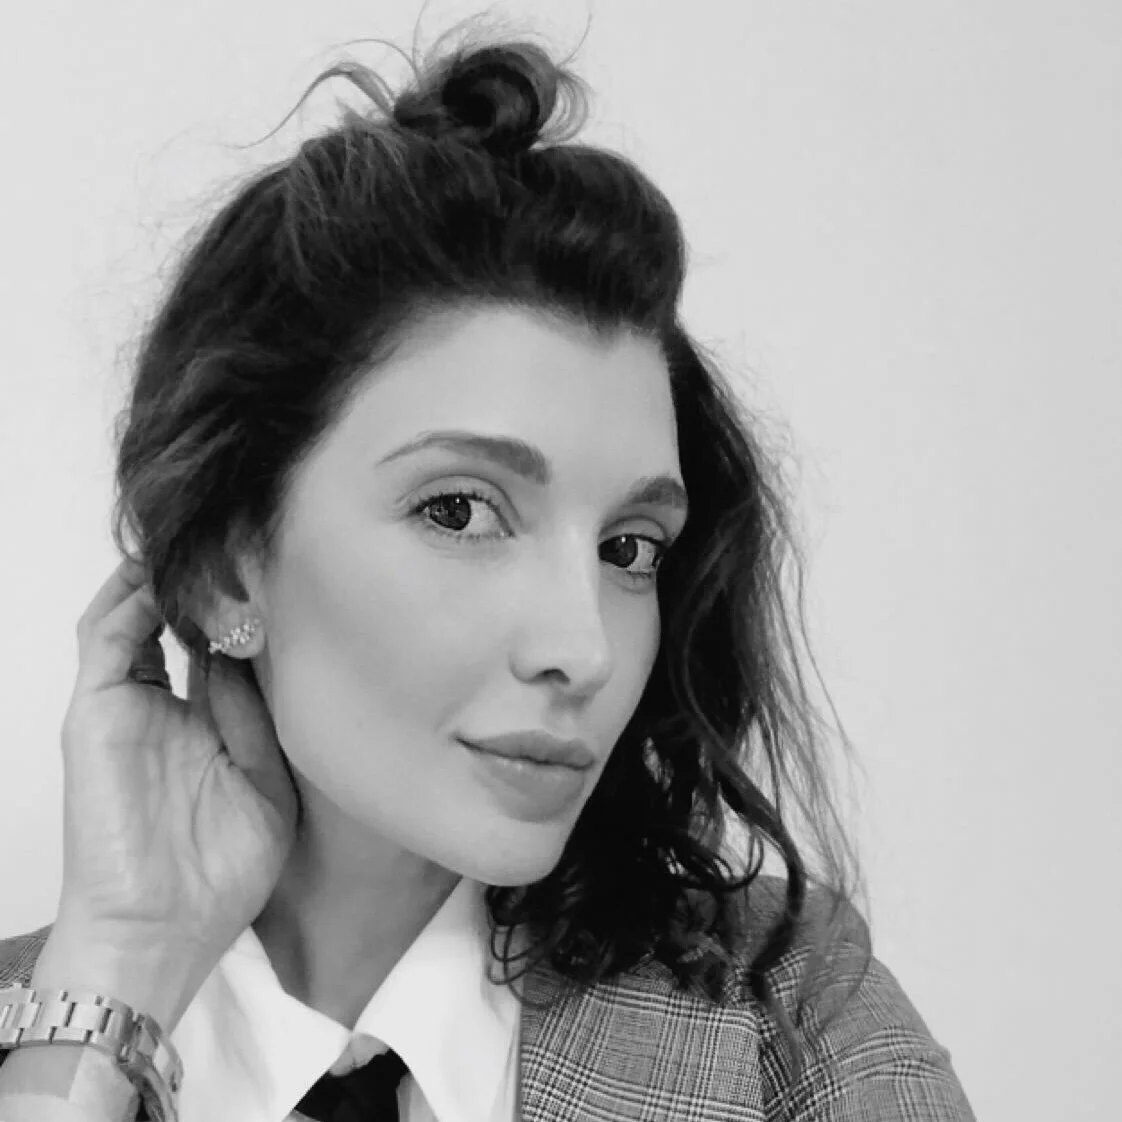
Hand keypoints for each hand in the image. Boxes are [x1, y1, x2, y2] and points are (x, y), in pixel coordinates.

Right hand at [53, 557, 298, 969]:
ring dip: (161, 580)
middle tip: (237, 543)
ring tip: (199, 543)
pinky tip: (166, 577)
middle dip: (202, 584)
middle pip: (174, 626)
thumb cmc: (217, 875)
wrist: (161, 931)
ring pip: (133, 620)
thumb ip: (258, 721)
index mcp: (205, 727)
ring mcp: (128, 708)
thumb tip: (257, 657)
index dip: (246, 613)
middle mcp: (165, 709)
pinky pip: (105, 642)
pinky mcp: (97, 713)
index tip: (279, 577)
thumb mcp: (267, 787)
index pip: (220, 650)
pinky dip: (129, 602)